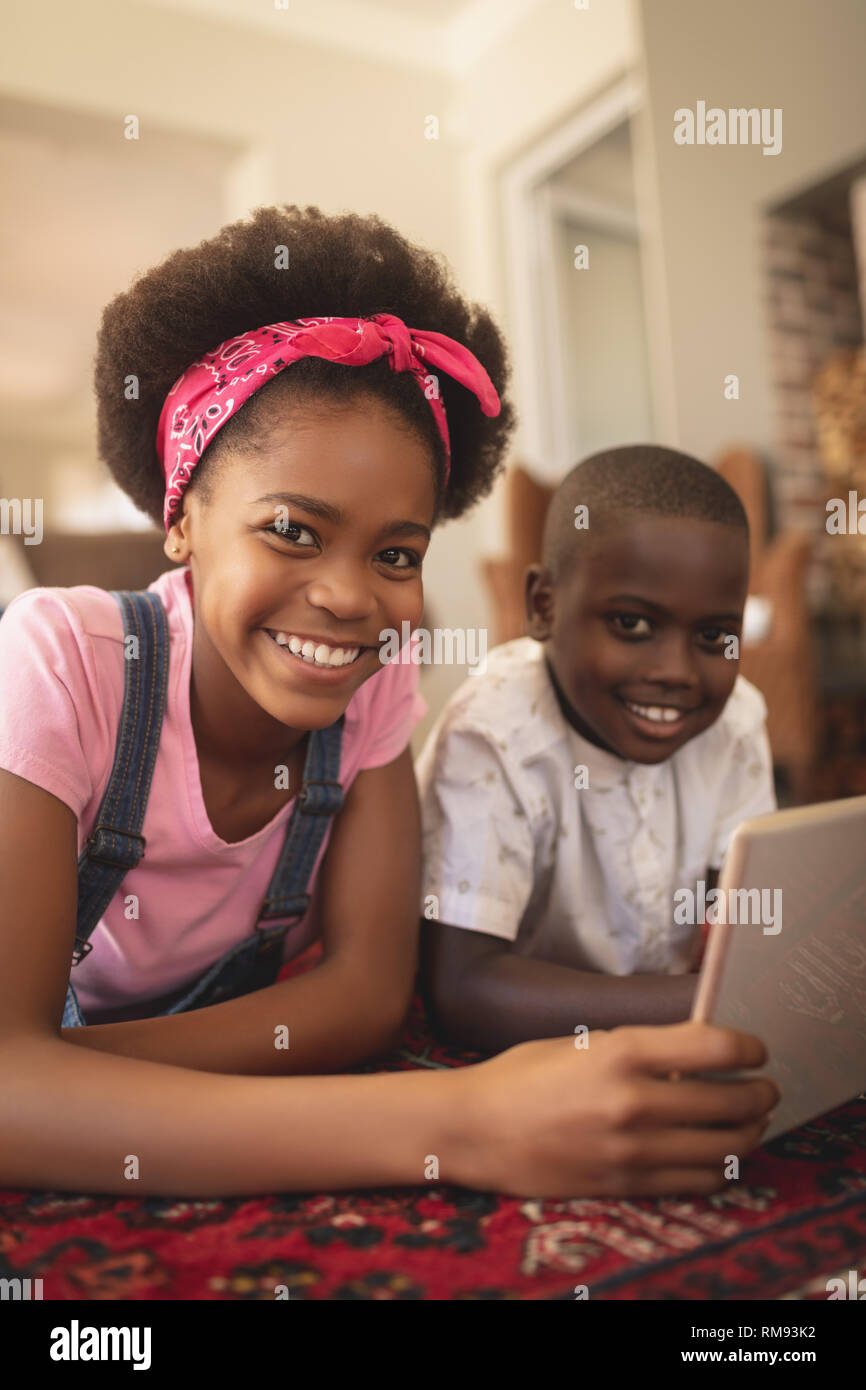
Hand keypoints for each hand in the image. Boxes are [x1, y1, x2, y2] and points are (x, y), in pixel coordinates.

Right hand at [451, 1021, 779, 1198]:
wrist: (475, 1129)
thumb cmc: (523, 1076)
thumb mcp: (583, 1042)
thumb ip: (639, 1048)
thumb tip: (696, 1052)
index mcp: (621, 1052)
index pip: (715, 1046)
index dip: (748, 1047)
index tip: (755, 1049)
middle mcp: (634, 1101)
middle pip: (731, 1101)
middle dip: (760, 1093)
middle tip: (764, 1088)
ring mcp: (632, 1149)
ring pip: (724, 1147)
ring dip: (749, 1133)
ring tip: (750, 1122)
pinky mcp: (626, 1185)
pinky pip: (697, 1182)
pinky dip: (720, 1168)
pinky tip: (718, 1155)